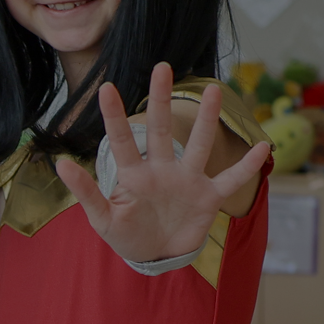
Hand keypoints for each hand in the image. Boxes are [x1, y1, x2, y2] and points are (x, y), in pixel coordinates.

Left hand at [56, 64, 270, 262]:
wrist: (155, 256)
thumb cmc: (126, 235)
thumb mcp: (102, 219)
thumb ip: (86, 193)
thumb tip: (59, 165)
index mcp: (134, 175)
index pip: (122, 141)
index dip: (115, 116)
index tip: (107, 88)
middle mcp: (162, 170)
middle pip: (161, 130)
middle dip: (161, 99)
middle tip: (162, 66)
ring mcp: (187, 181)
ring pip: (199, 146)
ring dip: (208, 121)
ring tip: (215, 91)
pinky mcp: (208, 198)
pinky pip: (230, 180)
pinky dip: (247, 166)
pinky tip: (263, 146)